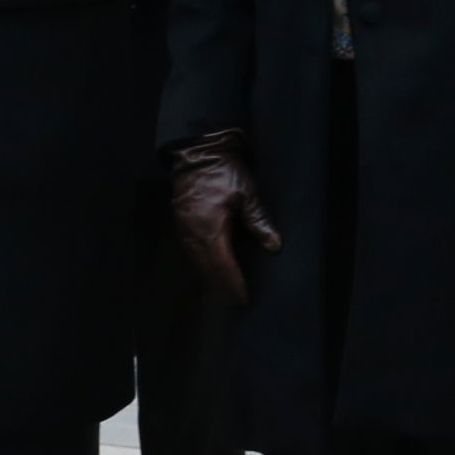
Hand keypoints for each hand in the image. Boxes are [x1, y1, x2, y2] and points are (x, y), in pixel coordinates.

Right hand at [167, 128, 278, 306]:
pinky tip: (211, 269)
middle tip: (236, 301)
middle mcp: (193, 234)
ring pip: (198, 263)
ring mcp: (184, 230)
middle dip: (222, 287)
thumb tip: (273, 245)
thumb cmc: (224, 172)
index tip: (244, 298)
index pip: (223, 265)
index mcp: (210, 229)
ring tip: (225, 291)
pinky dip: (203, 265)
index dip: (233, 283)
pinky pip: (192, 253)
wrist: (198, 154)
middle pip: (207, 269)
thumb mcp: (247, 194)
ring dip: (211, 278)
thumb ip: (259, 221)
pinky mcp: (182, 224)